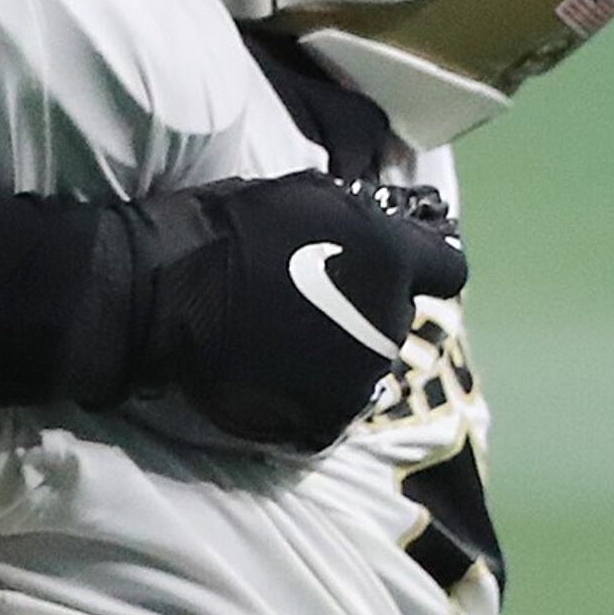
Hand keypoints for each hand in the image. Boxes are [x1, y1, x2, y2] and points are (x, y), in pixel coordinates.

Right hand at [118, 173, 471, 451]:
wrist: (166, 291)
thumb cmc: (228, 230)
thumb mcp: (305, 197)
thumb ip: (354, 219)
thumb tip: (374, 227)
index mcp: (394, 258)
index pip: (447, 271)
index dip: (422, 271)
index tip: (391, 273)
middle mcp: (389, 318)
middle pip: (396, 321)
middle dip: (366, 312)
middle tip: (311, 308)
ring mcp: (358, 374)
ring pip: (365, 367)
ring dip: (337, 358)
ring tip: (285, 349)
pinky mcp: (323, 417)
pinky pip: (332, 413)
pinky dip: (310, 403)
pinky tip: (276, 386)